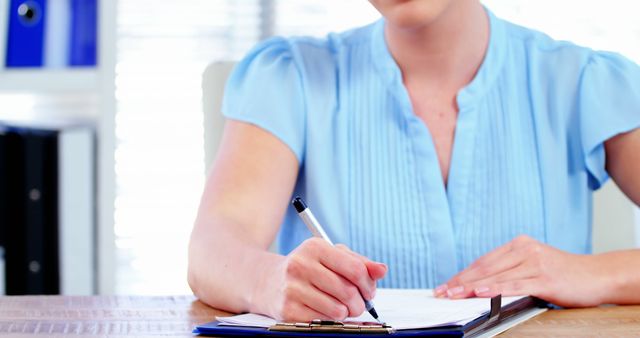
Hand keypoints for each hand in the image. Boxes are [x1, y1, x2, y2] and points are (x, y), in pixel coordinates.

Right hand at [257, 238, 386, 320]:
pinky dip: (330, 321)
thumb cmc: (308, 268)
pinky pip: (323, 322)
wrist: (267, 281)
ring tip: (340, 308)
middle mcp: (301, 265)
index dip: (368, 284)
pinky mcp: (287, 310)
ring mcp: (292, 288)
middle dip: (359, 303)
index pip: (355, 269)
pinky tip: (324, 312)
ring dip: (345, 314)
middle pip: (348, 291)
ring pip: (337, 310)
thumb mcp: (331, 257)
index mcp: (315, 247)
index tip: (369, 291)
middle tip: (357, 304)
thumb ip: (359, 262)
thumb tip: (382, 270)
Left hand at [434, 235, 608, 306]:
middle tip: (442, 291)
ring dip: (471, 287)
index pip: (483, 261)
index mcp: (519, 245)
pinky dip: (495, 289)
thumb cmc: (564, 274)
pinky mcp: (545, 278)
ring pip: (496, 276)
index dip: (462, 274)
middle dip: (460, 281)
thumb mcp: (533, 266)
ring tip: (454, 294)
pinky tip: (481, 293)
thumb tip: (479, 285)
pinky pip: (515, 284)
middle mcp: (525, 249)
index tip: (445, 285)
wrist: (597, 275)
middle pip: (484, 267)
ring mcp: (535, 263)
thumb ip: (510, 271)